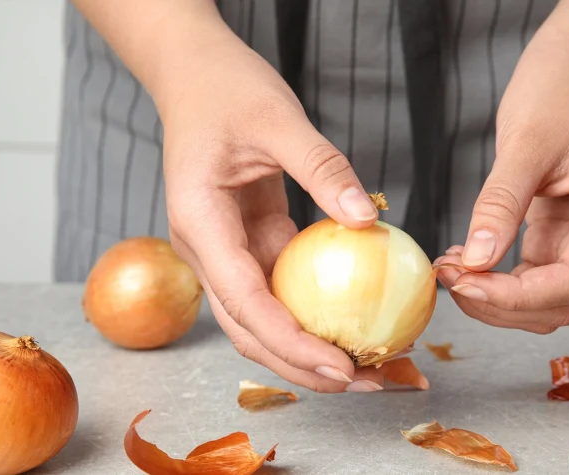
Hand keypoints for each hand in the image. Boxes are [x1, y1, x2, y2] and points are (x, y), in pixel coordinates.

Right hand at [160, 25, 384, 391]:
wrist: (193, 74)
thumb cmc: (226, 89)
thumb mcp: (278, 119)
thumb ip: (321, 168)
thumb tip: (367, 219)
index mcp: (200, 225)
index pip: (244, 302)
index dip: (291, 343)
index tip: (341, 369)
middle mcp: (208, 251)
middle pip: (252, 331)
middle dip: (306, 367)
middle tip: (370, 382)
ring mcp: (228, 251)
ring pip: (268, 319)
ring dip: (314, 347)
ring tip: (374, 364)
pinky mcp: (252, 243)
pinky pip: (287, 288)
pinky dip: (321, 310)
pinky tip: (361, 320)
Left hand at [436, 26, 568, 333]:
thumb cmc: (559, 91)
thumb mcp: (524, 143)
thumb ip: (501, 204)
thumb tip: (476, 262)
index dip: (517, 296)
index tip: (464, 284)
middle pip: (565, 300)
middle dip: (503, 302)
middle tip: (449, 279)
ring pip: (551, 298)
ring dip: (500, 297)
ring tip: (452, 270)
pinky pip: (539, 277)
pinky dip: (501, 280)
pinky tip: (466, 261)